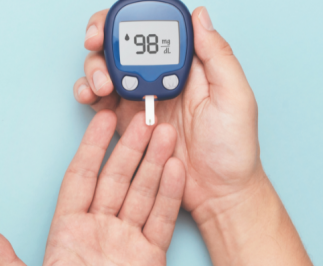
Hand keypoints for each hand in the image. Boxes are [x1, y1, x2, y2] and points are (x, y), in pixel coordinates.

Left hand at [0, 111, 185, 265]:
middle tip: (145, 117)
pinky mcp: (151, 256)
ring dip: (153, 163)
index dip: (91, 148)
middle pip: (114, 179)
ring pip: (140, 192)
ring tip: (166, 134)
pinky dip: (169, 193)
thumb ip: (6, 263)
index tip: (102, 120)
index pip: (80, 179)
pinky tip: (176, 169)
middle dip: (129, 148)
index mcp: (67, 233)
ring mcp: (125, 241)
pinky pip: (160, 217)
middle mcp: (97, 231)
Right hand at [75, 7, 264, 217]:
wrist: (218, 192)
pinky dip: (87, 93)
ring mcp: (141, 98)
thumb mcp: (235, 96)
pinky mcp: (126, 122)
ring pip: (106, 68)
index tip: (120, 24)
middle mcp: (161, 76)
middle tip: (95, 45)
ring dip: (94, 68)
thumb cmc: (234, 148)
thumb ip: (218, 55)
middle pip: (123, 44)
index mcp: (188, 64)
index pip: (156, 30)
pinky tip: (90, 96)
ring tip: (100, 83)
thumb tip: (200, 16)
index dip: (133, 20)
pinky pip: (99, 101)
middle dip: (102, 38)